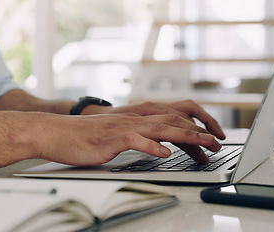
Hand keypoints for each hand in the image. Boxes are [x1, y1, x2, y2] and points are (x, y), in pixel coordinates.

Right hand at [82, 100, 225, 161]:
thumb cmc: (84, 138)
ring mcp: (123, 128)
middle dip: (198, 131)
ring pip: (160, 128)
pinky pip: (135, 140)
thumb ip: (137, 139)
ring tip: (205, 144)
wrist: (55, 132)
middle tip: (218, 142)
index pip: (172, 119)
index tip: (210, 138)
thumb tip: (157, 147)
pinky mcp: (111, 139)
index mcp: (136, 120)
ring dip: (186, 136)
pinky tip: (164, 153)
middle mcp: (134, 120)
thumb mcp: (116, 137)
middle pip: (173, 121)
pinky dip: (151, 146)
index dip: (194, 128)